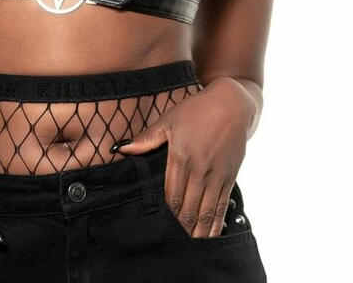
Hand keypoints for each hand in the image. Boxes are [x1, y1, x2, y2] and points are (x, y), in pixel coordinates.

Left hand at [112, 77, 253, 237]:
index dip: (167, 214)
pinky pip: (222, 204)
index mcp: (180, 156)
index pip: (171, 194)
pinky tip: (211, 234)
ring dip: (198, 230)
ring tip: (190, 246)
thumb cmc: (196, 111)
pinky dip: (216, 222)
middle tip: (174, 244)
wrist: (231, 105)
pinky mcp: (229, 176)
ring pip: (206, 210)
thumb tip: (121, 148)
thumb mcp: (168, 120)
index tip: (161, 228)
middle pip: (188, 207)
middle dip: (181, 227)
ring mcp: (216, 174)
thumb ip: (146, 139)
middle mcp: (198, 169)